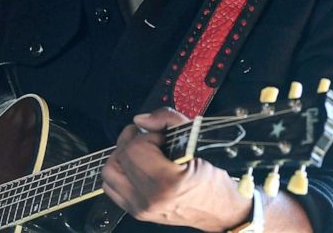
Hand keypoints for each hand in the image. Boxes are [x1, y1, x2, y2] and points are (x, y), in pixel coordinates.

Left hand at [101, 107, 251, 230]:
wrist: (221, 211)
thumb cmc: (214, 182)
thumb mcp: (198, 142)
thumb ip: (168, 121)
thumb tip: (143, 119)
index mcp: (166, 183)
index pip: (135, 148)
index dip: (148, 135)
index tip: (162, 136)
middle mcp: (149, 200)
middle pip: (119, 158)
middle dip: (134, 141)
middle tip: (151, 138)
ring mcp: (141, 208)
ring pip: (110, 173)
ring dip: (123, 156)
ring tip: (141, 151)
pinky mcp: (137, 212)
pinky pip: (112, 188)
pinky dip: (121, 173)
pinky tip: (138, 166)